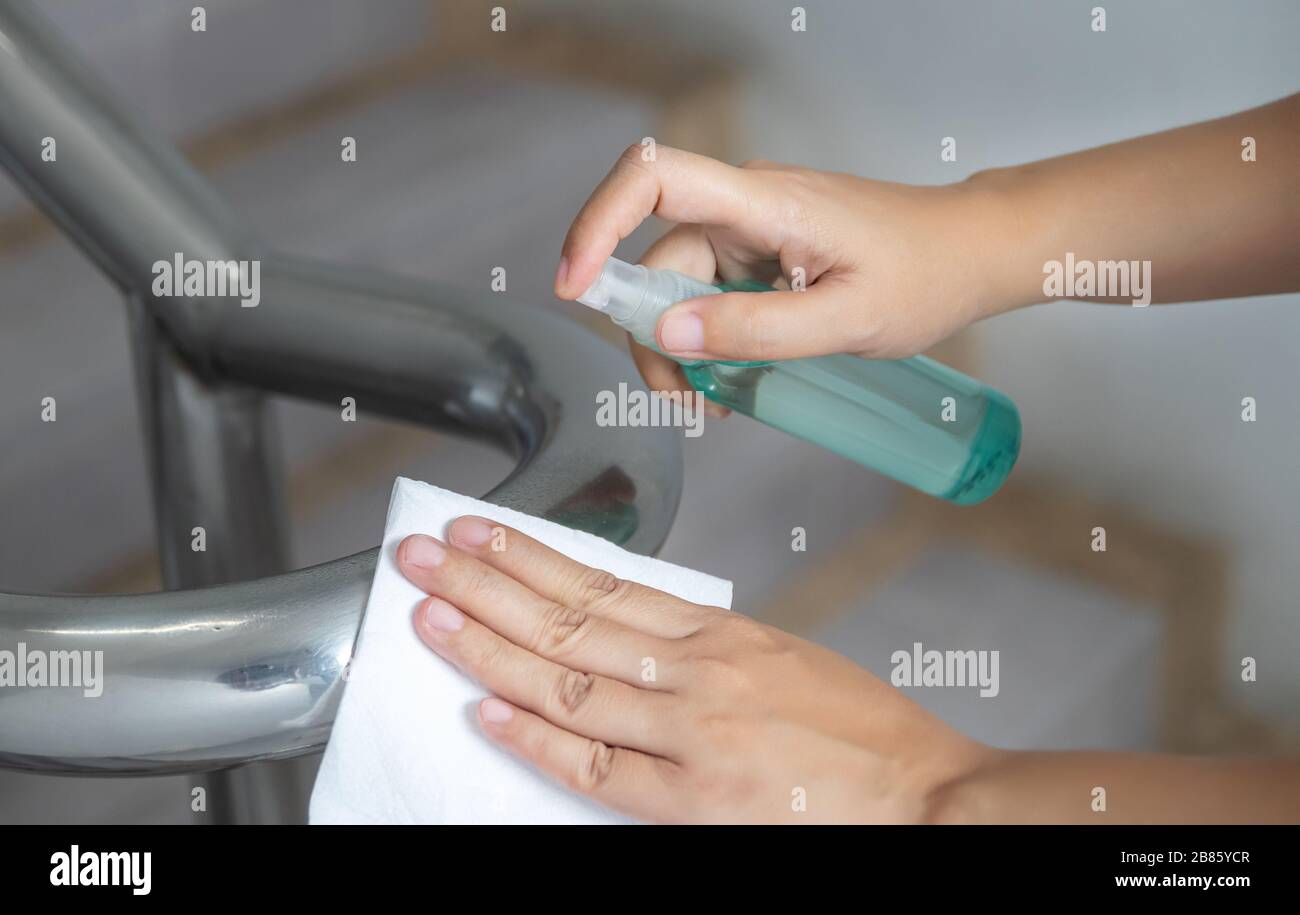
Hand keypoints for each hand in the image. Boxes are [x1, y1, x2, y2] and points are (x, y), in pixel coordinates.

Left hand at [396, 517, 994, 823]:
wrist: (925, 798)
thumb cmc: (863, 733)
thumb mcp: (783, 658)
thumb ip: (704, 644)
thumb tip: (631, 630)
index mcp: (723, 632)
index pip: (604, 582)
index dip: (532, 555)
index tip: (480, 530)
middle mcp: (698, 672)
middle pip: (570, 620)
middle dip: (488, 583)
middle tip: (425, 555)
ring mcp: (692, 735)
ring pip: (570, 681)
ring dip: (492, 648)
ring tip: (433, 617)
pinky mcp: (694, 802)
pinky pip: (598, 767)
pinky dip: (538, 740)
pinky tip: (487, 714)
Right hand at [554, 145, 1019, 400]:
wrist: (968, 255)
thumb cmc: (924, 275)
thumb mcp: (846, 319)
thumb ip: (757, 329)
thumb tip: (668, 333)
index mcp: (763, 202)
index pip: (652, 177)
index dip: (599, 223)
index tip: (578, 287)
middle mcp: (745, 206)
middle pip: (656, 258)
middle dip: (654, 335)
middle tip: (686, 401)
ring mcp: (751, 229)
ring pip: (679, 286)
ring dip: (681, 347)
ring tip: (713, 401)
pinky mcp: (760, 253)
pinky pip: (709, 294)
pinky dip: (708, 339)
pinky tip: (730, 379)